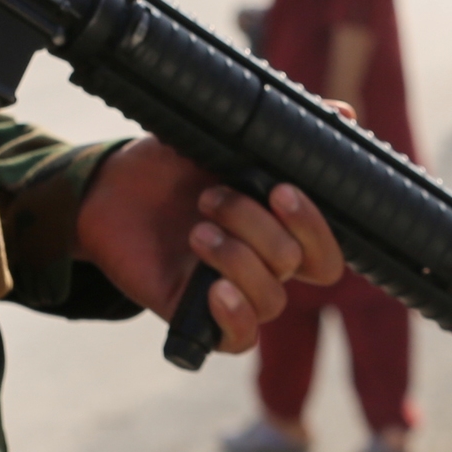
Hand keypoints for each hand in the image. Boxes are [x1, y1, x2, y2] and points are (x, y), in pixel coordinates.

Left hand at [75, 137, 345, 353]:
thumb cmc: (170, 164)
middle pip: (296, 264)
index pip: (324, 248)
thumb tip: (343, 111)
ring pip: (271, 298)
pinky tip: (213, 289)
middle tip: (210, 196)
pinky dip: (235, 316)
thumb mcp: (220, 136)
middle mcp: (263, 263)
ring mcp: (234, 290)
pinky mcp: (199, 317)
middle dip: (258, 227)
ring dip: (236, 259)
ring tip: (195, 231)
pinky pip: (240, 340)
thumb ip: (278, 129)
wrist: (107, 191)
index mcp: (278, 227)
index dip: (313, 224)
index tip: (280, 189)